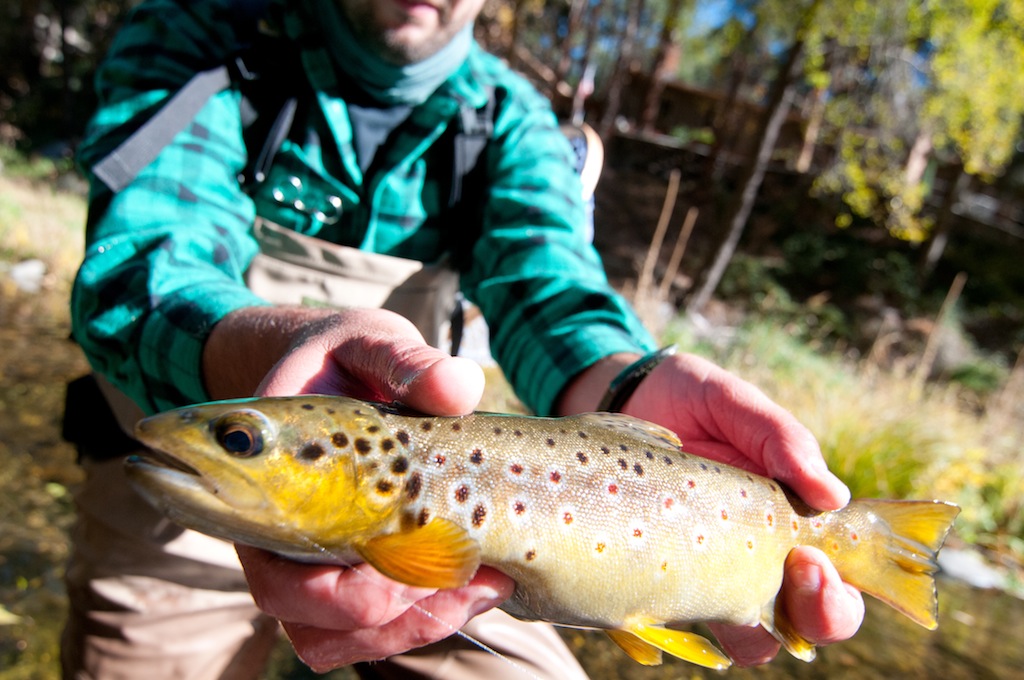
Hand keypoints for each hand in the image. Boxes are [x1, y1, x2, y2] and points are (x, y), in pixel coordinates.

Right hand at [211, 306, 510, 669]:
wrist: (341, 368)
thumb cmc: (347, 356)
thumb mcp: (373, 342)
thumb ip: (408, 360)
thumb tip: (458, 387)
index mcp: (266, 478)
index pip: (270, 563)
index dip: (330, 588)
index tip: (402, 563)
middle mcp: (275, 531)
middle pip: (302, 614)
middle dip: (384, 611)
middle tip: (461, 573)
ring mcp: (310, 557)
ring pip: (336, 637)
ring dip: (411, 626)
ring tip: (483, 585)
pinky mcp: (352, 570)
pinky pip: (370, 629)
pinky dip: (425, 620)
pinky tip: (480, 584)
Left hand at [624, 351, 864, 665]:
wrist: (627, 399)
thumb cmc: (693, 401)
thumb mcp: (737, 404)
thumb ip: (783, 439)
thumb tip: (833, 496)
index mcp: (795, 522)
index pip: (842, 584)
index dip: (838, 594)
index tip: (810, 558)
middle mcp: (762, 558)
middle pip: (808, 624)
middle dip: (817, 617)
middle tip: (796, 573)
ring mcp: (712, 573)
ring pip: (752, 639)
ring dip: (754, 631)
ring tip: (729, 593)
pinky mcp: (665, 577)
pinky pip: (680, 622)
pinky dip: (680, 620)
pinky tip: (667, 595)